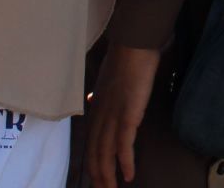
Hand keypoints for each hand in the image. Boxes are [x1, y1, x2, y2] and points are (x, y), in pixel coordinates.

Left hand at [86, 44, 161, 186]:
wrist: (133, 48)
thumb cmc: (124, 60)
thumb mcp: (107, 80)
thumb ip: (101, 94)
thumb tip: (94, 100)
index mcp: (96, 111)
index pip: (90, 145)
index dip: (93, 164)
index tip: (97, 178)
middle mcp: (100, 118)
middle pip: (95, 155)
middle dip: (98, 176)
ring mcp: (112, 118)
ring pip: (105, 155)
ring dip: (108, 176)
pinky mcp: (127, 117)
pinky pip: (123, 146)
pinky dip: (125, 163)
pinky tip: (128, 175)